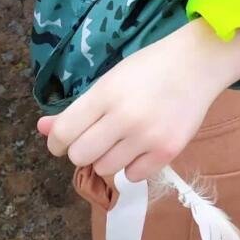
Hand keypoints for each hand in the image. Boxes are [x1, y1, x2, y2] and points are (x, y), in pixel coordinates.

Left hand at [37, 19, 239, 180]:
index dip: (57, 141)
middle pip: (80, 156)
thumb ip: (77, 109)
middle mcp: (124, 117)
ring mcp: (147, 137)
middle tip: (97, 136)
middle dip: (83, 150)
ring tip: (123, 137)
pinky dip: (132, 165)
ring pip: (104, 169)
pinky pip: (132, 176)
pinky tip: (142, 144)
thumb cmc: (149, 67)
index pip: (65, 133)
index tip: (63, 141)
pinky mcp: (167, 152)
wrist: (197, 63)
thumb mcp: (109, 80)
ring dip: (107, 158)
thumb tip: (42, 129)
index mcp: (106, 93)